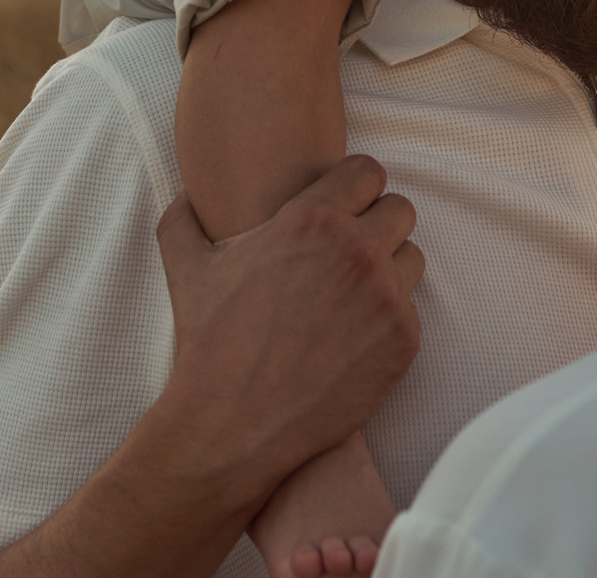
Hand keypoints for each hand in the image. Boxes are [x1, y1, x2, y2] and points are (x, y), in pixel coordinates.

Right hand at [150, 156, 425, 511]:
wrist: (233, 425)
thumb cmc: (209, 342)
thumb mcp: (187, 267)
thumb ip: (184, 217)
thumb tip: (188, 194)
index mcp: (312, 218)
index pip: (369, 172)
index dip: (354, 189)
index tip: (341, 210)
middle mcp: (358, 250)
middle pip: (400, 210)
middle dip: (376, 226)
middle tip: (348, 254)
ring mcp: (386, 297)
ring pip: (412, 258)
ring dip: (389, 270)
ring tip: (352, 296)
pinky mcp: (403, 341)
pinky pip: (411, 310)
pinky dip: (388, 320)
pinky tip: (354, 336)